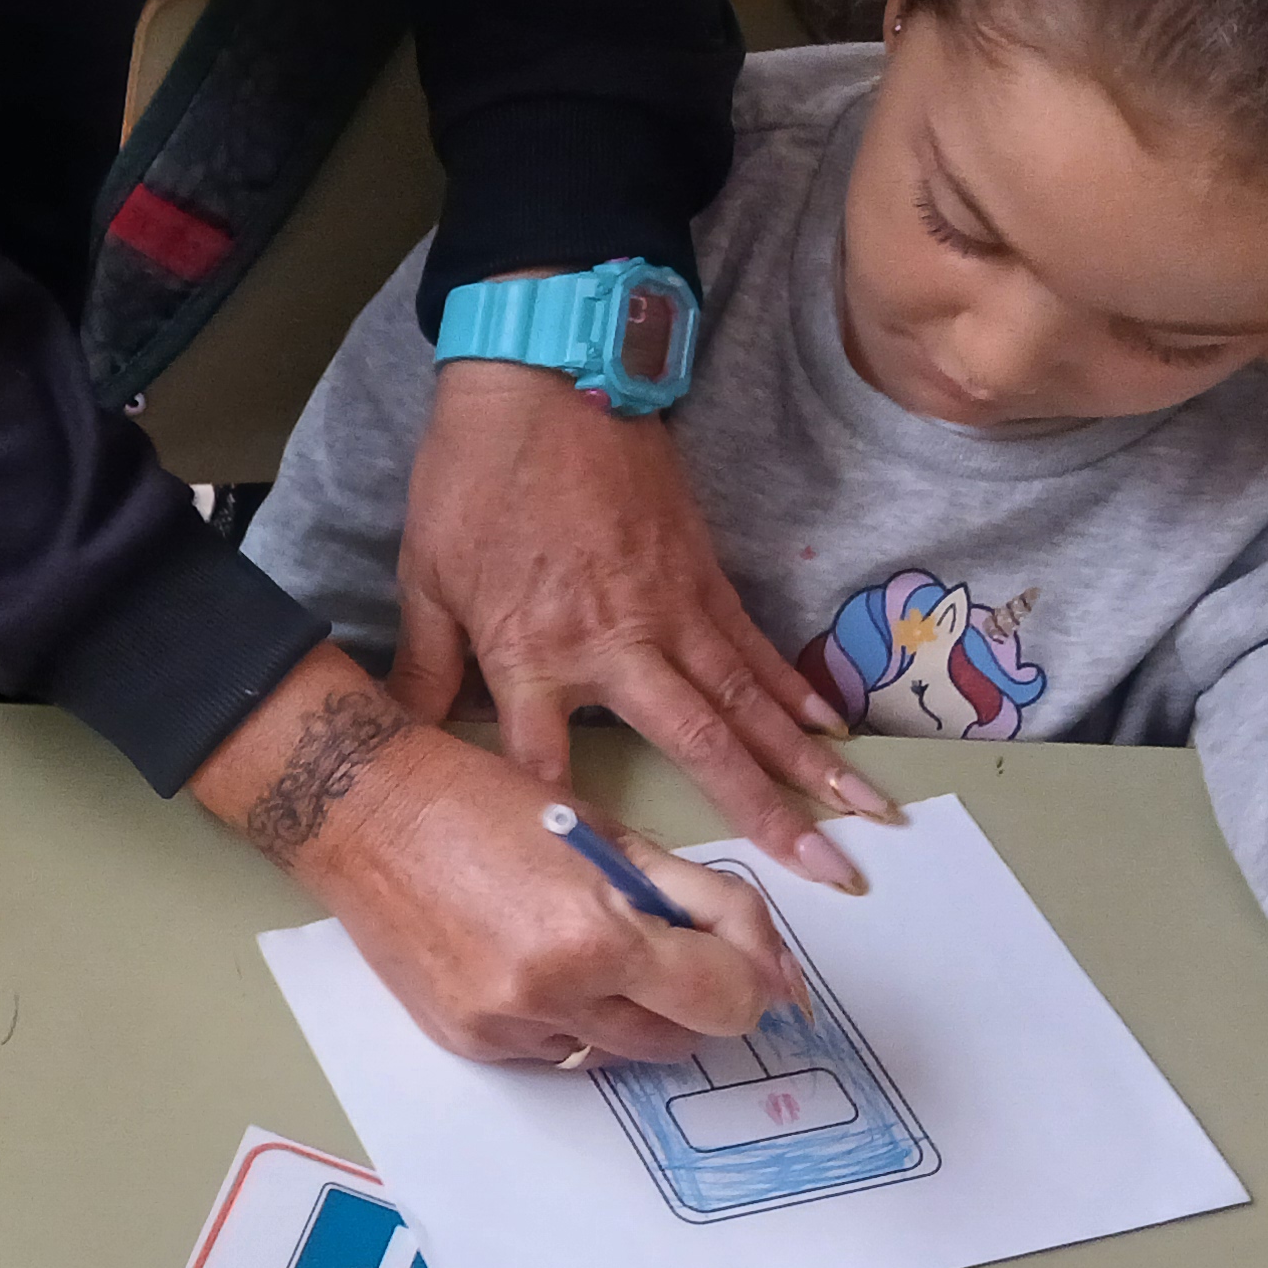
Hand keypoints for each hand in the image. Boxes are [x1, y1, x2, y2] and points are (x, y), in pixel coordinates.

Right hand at [193, 649, 807, 1061]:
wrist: (364, 816)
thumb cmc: (487, 804)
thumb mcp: (612, 835)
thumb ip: (702, 901)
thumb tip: (773, 968)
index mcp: (596, 936)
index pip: (725, 998)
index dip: (754, 979)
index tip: (752, 964)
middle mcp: (550, 997)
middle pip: (679, 1039)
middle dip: (695, 998)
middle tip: (673, 947)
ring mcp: (504, 1028)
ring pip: (617, 1053)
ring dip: (630, 1011)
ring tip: (593, 945)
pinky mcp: (468, 1043)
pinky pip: (556, 1053)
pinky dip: (570, 1019)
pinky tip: (540, 962)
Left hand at [394, 359, 880, 885]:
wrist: (543, 378)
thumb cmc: (474, 479)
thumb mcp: (426, 576)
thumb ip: (424, 665)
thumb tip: (401, 734)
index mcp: (533, 653)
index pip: (548, 765)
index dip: (569, 827)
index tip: (599, 889)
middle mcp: (616, 644)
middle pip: (698, 747)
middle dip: (763, 814)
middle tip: (826, 873)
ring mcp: (670, 611)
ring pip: (750, 704)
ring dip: (809, 764)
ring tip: (866, 816)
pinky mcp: (701, 576)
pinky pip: (755, 650)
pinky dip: (796, 693)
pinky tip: (832, 734)